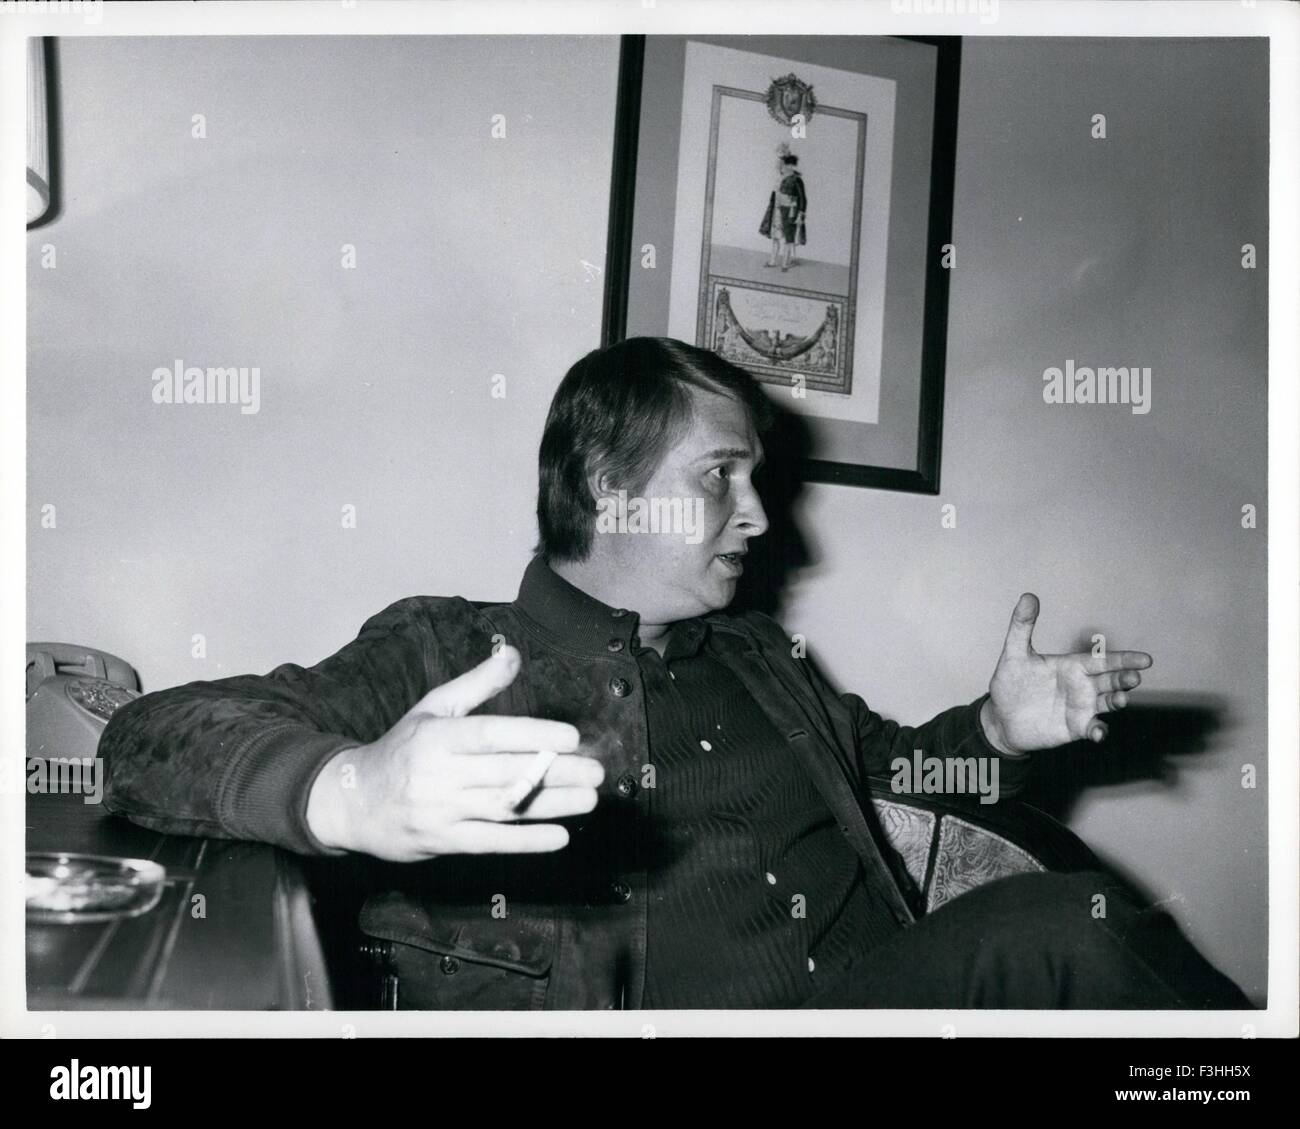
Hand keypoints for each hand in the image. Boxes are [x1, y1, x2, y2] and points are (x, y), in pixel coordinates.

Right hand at [305, 646, 602, 861]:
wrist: (352, 803)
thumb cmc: (401, 749)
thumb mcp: (432, 709)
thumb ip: (476, 684)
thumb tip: (514, 652)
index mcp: (437, 737)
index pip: (490, 734)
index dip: (532, 735)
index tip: (571, 737)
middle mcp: (438, 774)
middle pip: (505, 773)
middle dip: (555, 772)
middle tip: (596, 771)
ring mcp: (440, 811)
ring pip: (504, 808)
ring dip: (551, 806)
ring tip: (590, 799)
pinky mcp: (443, 841)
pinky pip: (491, 842)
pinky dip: (526, 841)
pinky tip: (559, 836)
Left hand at [981, 593, 1151, 754]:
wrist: (1001, 718)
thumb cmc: (1010, 684)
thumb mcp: (1014, 654)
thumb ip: (1022, 626)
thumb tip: (1028, 595)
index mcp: (1072, 666)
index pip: (1103, 660)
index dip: (1125, 659)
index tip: (1146, 659)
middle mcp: (1082, 686)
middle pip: (1111, 681)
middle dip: (1125, 679)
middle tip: (1134, 677)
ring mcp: (1081, 708)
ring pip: (1107, 703)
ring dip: (1117, 701)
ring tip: (1120, 700)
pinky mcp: (1075, 728)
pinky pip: (1092, 729)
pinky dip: (1098, 731)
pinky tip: (1097, 732)